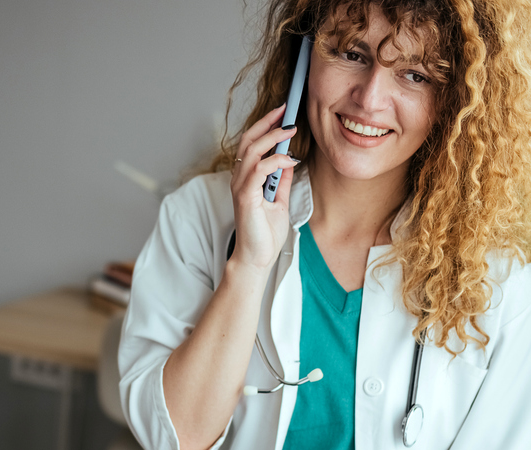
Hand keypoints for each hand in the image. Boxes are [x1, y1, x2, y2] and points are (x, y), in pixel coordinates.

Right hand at [228, 104, 300, 272]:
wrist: (258, 258)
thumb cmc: (265, 234)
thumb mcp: (279, 200)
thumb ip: (281, 179)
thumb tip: (289, 159)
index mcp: (246, 178)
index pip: (252, 144)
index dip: (266, 126)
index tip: (283, 112)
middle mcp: (240, 179)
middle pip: (249, 140)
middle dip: (267, 122)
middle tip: (286, 109)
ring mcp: (241, 187)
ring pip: (252, 151)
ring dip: (273, 137)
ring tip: (291, 129)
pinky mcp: (245, 197)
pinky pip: (259, 170)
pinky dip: (275, 161)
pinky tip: (291, 159)